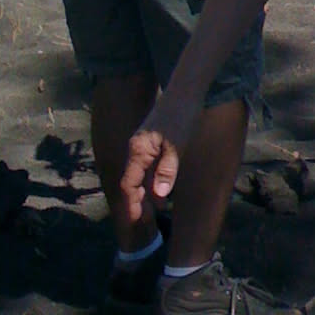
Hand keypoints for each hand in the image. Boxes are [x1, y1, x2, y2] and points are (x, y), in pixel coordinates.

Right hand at [121, 96, 199, 222]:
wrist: (186, 91)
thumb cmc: (181, 117)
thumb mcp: (177, 146)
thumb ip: (167, 171)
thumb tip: (159, 196)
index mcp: (138, 150)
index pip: (129, 184)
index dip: (131, 204)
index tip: (135, 222)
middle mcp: (137, 148)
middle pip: (132, 181)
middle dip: (136, 202)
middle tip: (143, 223)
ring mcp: (144, 144)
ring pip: (140, 175)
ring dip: (145, 193)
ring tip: (152, 213)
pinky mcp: (153, 141)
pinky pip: (147, 167)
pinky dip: (151, 181)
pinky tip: (161, 191)